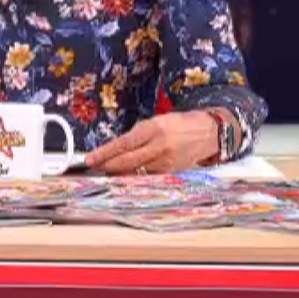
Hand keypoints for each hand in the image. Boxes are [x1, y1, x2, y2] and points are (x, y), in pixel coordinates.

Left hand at [84, 110, 218, 174]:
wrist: (208, 132)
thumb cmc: (178, 124)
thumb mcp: (156, 122)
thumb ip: (137, 135)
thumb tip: (116, 149)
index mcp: (153, 129)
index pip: (123, 144)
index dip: (104, 153)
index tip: (90, 159)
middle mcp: (159, 146)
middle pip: (127, 161)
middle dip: (107, 166)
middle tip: (93, 168)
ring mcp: (166, 162)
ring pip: (136, 171)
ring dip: (119, 172)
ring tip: (106, 170)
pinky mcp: (171, 172)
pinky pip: (147, 175)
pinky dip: (135, 175)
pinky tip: (126, 174)